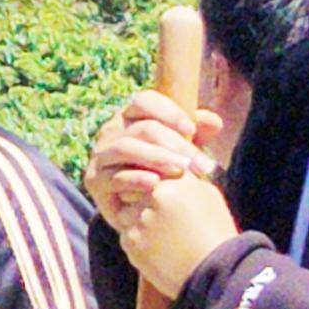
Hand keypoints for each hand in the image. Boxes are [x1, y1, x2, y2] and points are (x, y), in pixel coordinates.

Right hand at [86, 91, 223, 232]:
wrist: (137, 208)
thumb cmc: (161, 171)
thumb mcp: (181, 149)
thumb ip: (197, 133)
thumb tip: (214, 122)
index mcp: (130, 116)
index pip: (144, 101)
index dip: (168, 112)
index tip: (191, 130)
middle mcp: (111, 131)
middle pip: (142, 128)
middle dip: (175, 144)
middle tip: (199, 163)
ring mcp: (100, 155)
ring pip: (126, 148)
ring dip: (156, 158)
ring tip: (181, 170)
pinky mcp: (94, 181)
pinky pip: (114, 177)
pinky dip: (135, 179)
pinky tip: (155, 183)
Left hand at [120, 171, 241, 300]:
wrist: (212, 272)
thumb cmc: (215, 232)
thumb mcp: (207, 195)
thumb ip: (184, 178)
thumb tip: (170, 169)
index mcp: (174, 181)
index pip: (153, 172)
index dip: (156, 186)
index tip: (164, 200)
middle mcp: (153, 196)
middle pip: (135, 191)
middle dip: (141, 202)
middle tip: (163, 221)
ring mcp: (139, 219)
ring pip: (127, 214)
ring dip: (137, 222)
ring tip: (163, 237)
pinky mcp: (130, 242)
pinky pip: (126, 235)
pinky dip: (137, 242)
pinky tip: (158, 251)